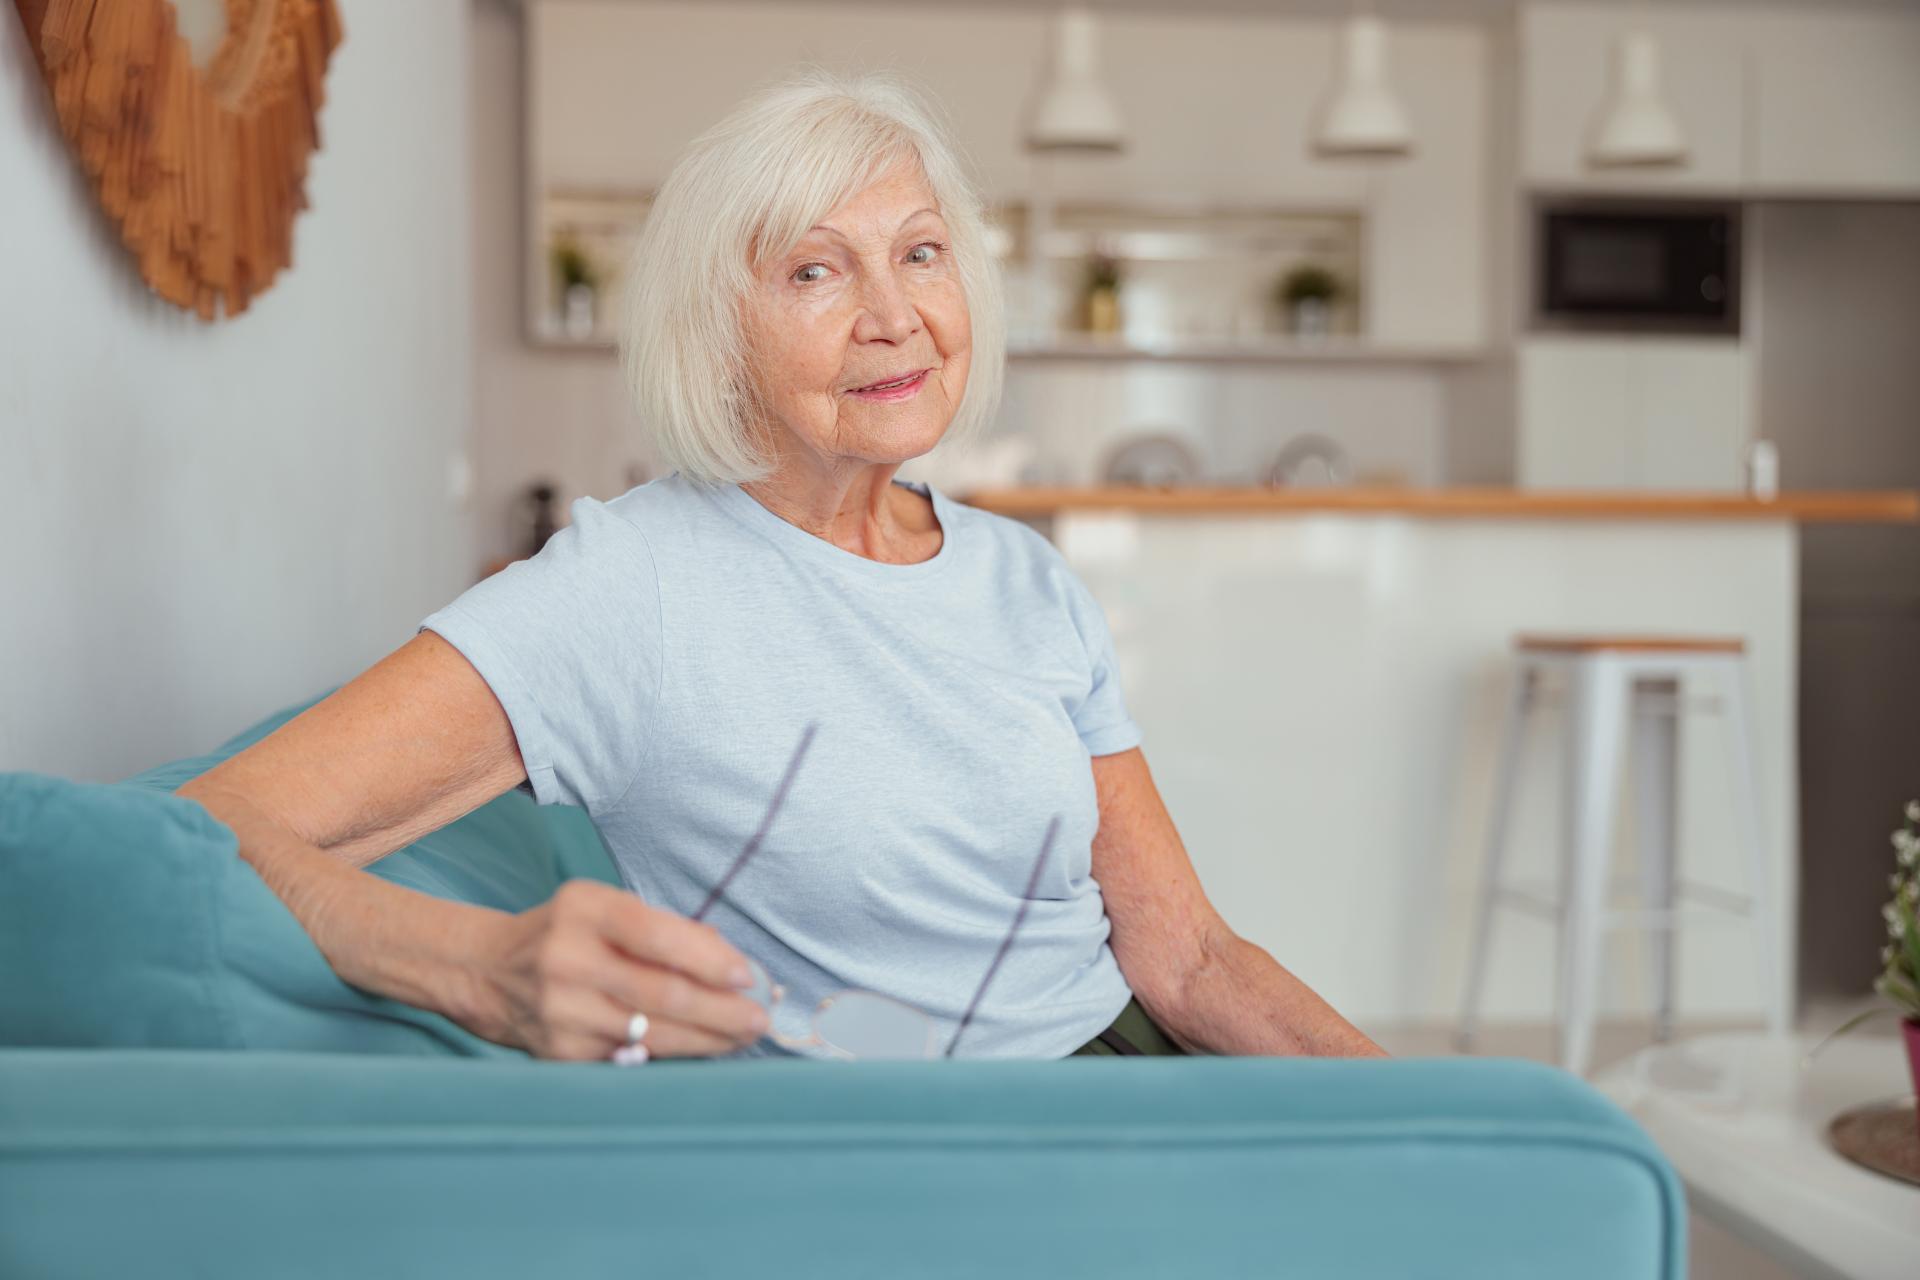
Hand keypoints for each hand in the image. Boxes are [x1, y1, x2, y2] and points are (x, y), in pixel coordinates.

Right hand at [459, 879, 769, 1059]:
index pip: (658, 937)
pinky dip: (673, 1055)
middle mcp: (568, 960)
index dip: (710, 960)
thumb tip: (730, 962)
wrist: (485, 971)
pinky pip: (630, 1056)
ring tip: (742, 1037)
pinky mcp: (560, 1052)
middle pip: (663, 994)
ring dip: (708, 1040)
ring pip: (652, 1033)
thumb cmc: (566, 932)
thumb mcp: (604, 908)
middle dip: (722, 1011)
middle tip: (759, 1019)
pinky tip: (702, 1051)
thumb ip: (662, 929)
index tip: (748, 976)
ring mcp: (562, 1011)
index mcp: (585, 910)